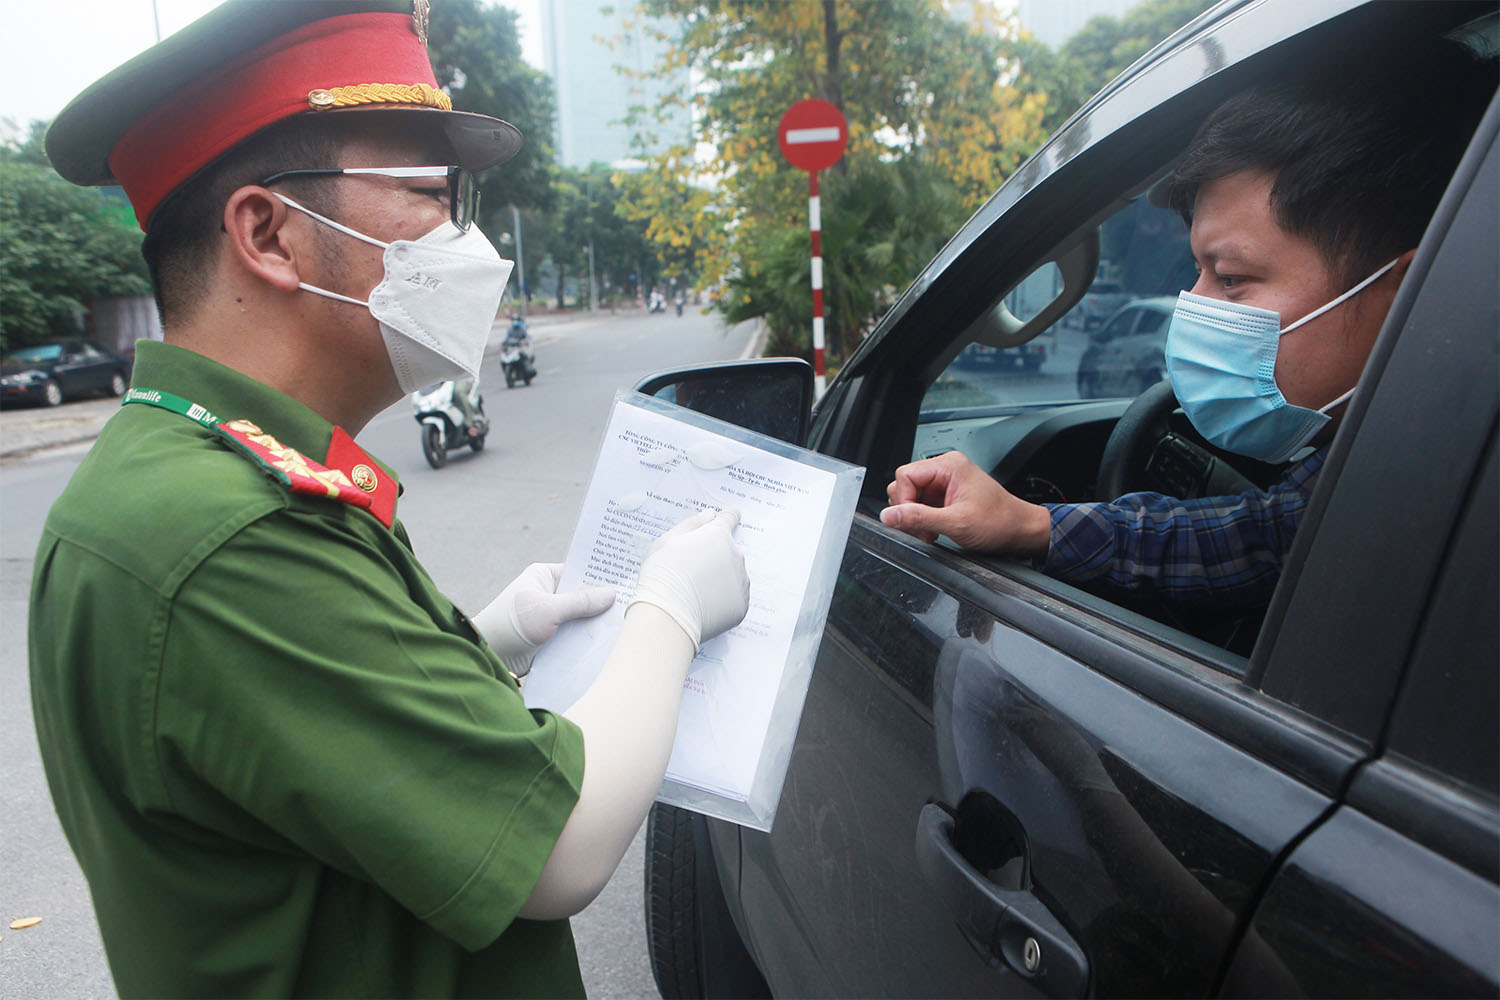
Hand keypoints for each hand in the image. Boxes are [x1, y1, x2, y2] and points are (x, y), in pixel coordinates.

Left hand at [473, 563, 616, 673]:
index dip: (601, 574)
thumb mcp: (548, 609)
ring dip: (596, 623)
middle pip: (584, 595)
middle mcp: (550, 593)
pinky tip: (610, 642)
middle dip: (603, 602)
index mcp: (545, 576)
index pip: (580, 570)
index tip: (628, 577)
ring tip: (629, 623)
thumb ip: (580, 602)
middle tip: (634, 602)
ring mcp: (551, 617)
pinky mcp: (552, 638)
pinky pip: (575, 635)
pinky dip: (588, 639)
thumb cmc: (511, 624)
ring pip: (582, 617)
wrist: (488, 656)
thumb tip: (612, 593)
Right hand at [630, 508, 749, 649]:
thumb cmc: (662, 575)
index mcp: (718, 536)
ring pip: (733, 575)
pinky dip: (722, 599)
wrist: (667, 616)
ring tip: (695, 590)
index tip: (731, 515)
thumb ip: (692, 525)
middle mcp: (735, 556)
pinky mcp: (741, 606)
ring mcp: (741, 582)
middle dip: (715, 556)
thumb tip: (710, 515)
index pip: (729, 519)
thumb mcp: (668, 541)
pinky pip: (733, 598)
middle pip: (728, 551)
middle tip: (692, 569)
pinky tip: (703, 604)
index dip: (728, 517)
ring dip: (720, 578)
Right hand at [881, 451, 1051, 556]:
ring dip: (915, 517)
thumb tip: (889, 516)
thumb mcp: (956, 523)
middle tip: (924, 529)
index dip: (903, 500)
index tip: (910, 520)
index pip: (905, 475)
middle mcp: (945, 469)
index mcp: (949, 466)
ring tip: (932, 531)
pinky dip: (923, 519)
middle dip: (908, 510)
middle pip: (904, 485)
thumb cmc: (999, 522)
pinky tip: (935, 529)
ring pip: (910, 496)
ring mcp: (944, 482)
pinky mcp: (944, 495)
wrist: (1019, 531)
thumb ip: (919, 518)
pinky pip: (920, 504)